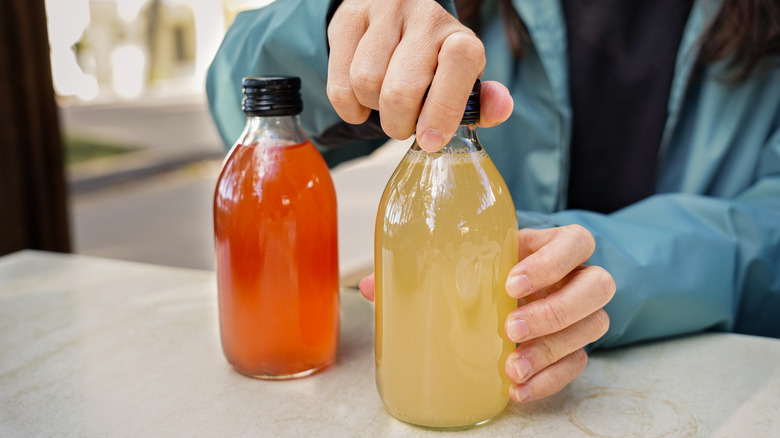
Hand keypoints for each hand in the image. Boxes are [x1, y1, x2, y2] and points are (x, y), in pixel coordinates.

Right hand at [327, 0, 513, 150]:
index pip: (459, 64)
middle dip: (399, 124)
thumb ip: (481, 102)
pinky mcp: (349, 20)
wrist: (394, 21)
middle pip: (401, 90)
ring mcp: (384, 13)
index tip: (430, 140)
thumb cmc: (431, 63)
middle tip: (404, 126)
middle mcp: (424, 16)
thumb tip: (501, 108)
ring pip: (366, 83)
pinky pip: (340, 82)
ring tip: (384, 104)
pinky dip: (348, 106)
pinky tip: (360, 101)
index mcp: (459, 36)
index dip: (443, 110)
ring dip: (373, 110)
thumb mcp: (461, 83)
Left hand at [358, 224, 614, 403]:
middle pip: (597, 287)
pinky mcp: (575, 346)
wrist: (517, 287)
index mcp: (549, 244)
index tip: (511, 282)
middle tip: (510, 328)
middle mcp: (575, 277)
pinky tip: (518, 389)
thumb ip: (421, 267)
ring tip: (510, 367)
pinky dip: (550, 379)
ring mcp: (580, 313)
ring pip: (593, 327)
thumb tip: (366, 287)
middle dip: (555, 311)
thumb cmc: (489, 266)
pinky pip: (578, 364)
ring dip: (552, 350)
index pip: (574, 242)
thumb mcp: (466, 257)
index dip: (551, 262)